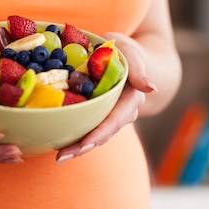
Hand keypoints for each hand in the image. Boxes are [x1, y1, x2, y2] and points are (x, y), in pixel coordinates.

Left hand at [56, 33, 156, 163]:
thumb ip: (138, 68)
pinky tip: (58, 147)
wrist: (124, 56)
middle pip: (103, 134)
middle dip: (83, 147)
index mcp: (131, 99)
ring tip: (59, 158)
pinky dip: (74, 138)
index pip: (115, 119)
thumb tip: (151, 88)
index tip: (85, 145)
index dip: (100, 133)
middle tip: (62, 157)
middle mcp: (123, 113)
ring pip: (95, 136)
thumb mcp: (130, 51)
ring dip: (77, 148)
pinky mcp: (99, 117)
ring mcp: (111, 117)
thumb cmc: (124, 50)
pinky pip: (88, 130)